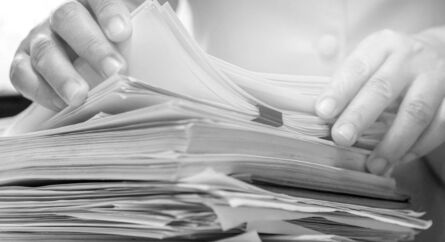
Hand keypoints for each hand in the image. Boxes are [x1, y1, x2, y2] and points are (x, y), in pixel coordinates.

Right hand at [9, 0, 141, 110]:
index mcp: (92, 5)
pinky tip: (61, 103)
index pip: (100, 0)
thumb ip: (139, 51)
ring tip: (80, 96)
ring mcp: (41, 38)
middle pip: (69, 20)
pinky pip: (22, 74)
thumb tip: (163, 75)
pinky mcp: (24, 61)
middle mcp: (62, 17)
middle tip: (114, 71)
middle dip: (92, 47)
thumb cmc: (115, 51)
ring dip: (63, 75)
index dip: (109, 13)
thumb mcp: (129, 45)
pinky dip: (41, 90)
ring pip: (45, 50)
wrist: (87, 62)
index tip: (122, 32)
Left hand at [315, 29, 444, 174]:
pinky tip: (401, 160)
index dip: (339, 91)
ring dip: (393, 142)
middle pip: (383, 88)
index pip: (356, 68)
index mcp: (381, 46)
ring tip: (374, 165)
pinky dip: (419, 147)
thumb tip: (323, 121)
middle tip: (341, 138)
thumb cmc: (390, 66)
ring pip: (416, 111)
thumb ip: (349, 86)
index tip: (322, 112)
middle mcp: (409, 58)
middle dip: (360, 116)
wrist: (440, 53)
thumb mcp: (370, 63)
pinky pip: (440, 125)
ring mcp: (435, 77)